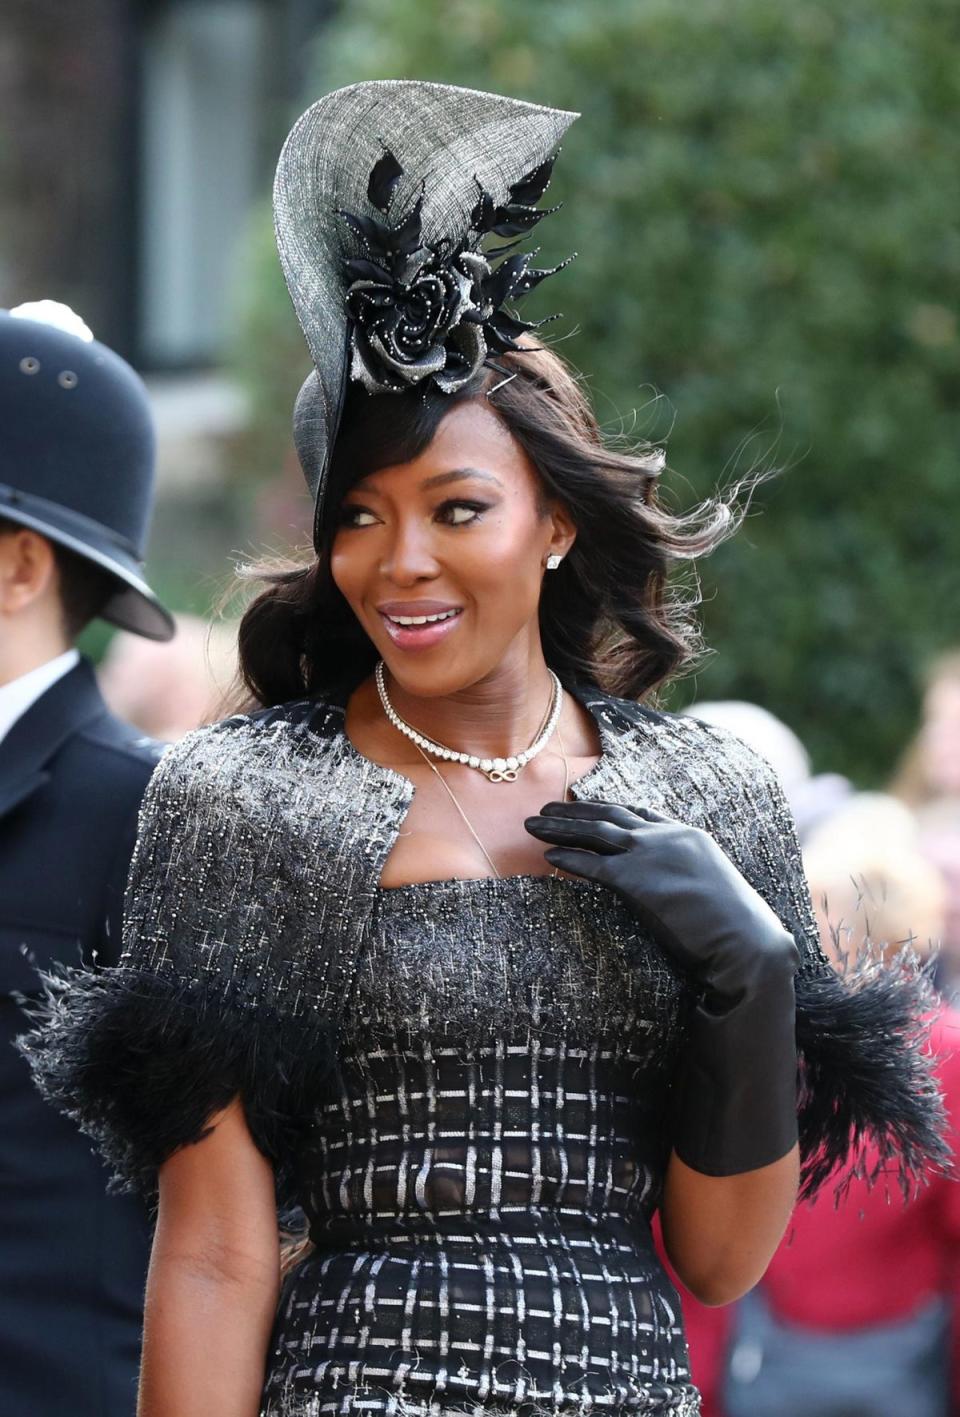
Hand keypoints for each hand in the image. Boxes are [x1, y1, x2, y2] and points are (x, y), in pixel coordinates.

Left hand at [525, 800, 798, 1003]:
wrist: (745, 944)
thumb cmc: (735, 929)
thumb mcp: (712, 890)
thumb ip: (688, 879)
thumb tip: (675, 891)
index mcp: (687, 835)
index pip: (639, 812)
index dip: (607, 809)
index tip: (585, 806)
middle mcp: (667, 836)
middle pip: (609, 814)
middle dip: (574, 810)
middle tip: (545, 808)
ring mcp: (650, 854)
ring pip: (594, 831)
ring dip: (559, 826)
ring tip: (532, 824)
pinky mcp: (635, 880)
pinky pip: (590, 863)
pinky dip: (567, 857)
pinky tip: (548, 857)